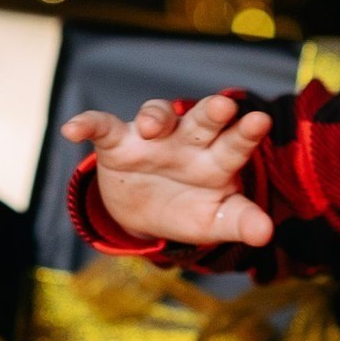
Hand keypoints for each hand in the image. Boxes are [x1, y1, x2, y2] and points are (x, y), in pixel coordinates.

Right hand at [61, 95, 274, 246]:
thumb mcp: (214, 221)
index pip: (236, 144)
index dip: (247, 133)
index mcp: (217, 159)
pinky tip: (73, 129)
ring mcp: (152, 139)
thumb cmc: (189, 210)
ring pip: (156, 114)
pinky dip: (87, 124)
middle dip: (210, 112)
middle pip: (202, 121)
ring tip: (150, 126)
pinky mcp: (117, 143)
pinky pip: (102, 126)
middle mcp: (188, 140)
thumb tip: (266, 234)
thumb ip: (240, 222)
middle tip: (222, 106)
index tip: (260, 121)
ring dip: (154, 116)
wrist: (145, 215)